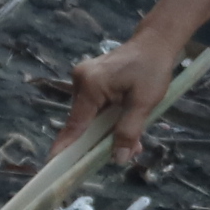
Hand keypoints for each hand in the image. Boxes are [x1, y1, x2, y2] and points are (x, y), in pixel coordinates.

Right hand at [58, 0, 209, 164]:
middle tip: (128, 153)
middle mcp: (81, 81)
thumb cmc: (152, 69)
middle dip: (102, 141)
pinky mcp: (91, 81)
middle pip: (84, 123)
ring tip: (135, 141)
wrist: (155, 43)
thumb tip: (118, 159)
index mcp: (91, 85)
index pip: (76, 124)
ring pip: (91, 117)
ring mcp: (84, 80)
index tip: (54, 166)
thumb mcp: (145, 102)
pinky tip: (127, 124)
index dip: (66, 147)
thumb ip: (130, 130)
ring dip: (109, 131)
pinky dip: (109, 119)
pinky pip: (96, 108)